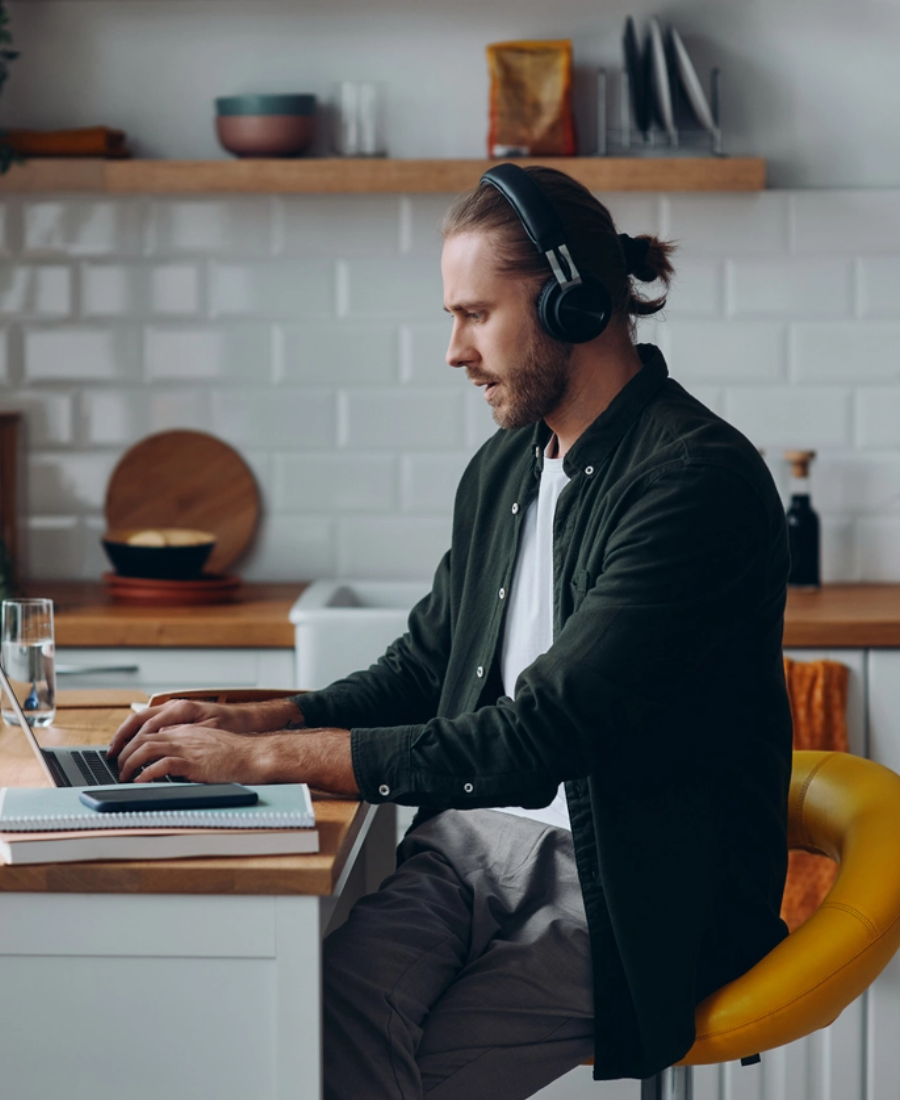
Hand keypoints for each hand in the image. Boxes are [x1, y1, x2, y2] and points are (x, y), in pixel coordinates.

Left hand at [116, 722, 358, 793]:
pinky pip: (158, 767)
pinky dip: (144, 775)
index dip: (133, 742)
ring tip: (123, 777)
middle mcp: (184, 735)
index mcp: (187, 730)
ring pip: (146, 749)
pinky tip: (138, 784)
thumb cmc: (238, 756)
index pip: (152, 731)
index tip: (122, 755)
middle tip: (116, 767)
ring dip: (130, 764)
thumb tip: (173, 763)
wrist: (256, 756)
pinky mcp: (191, 762)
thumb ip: (191, 750)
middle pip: (143, 737)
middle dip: (124, 752)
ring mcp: (187, 747)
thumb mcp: (210, 747)